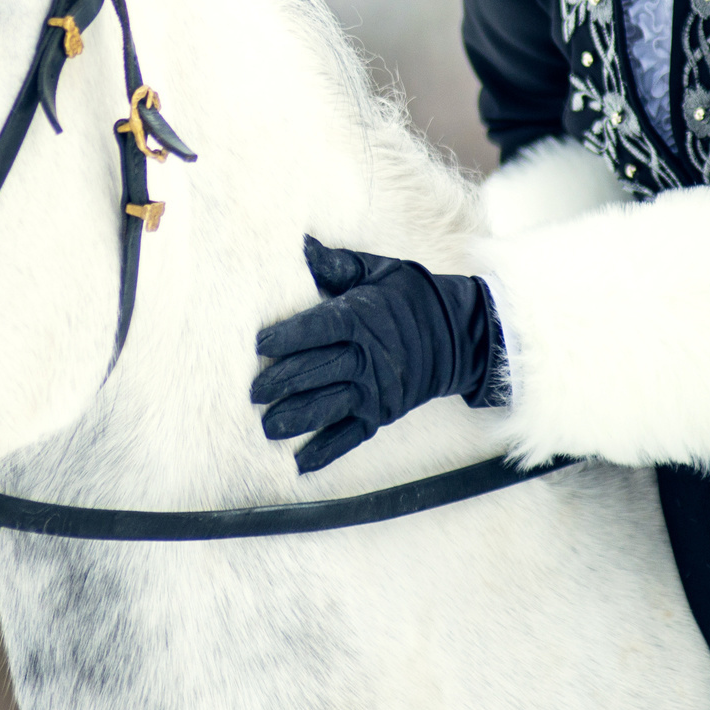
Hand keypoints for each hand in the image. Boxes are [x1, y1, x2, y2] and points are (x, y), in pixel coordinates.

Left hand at [251, 237, 500, 472]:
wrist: (455, 335)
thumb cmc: (407, 297)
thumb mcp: (376, 270)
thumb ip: (337, 264)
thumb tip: (302, 245)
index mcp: (361, 318)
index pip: (320, 328)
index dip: (289, 337)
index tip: (260, 344)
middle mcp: (368, 357)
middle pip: (319, 370)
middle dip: (284, 382)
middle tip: (253, 393)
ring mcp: (375, 389)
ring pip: (330, 406)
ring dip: (298, 418)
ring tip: (268, 427)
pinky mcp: (381, 413)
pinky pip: (351, 436)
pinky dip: (327, 452)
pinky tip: (300, 463)